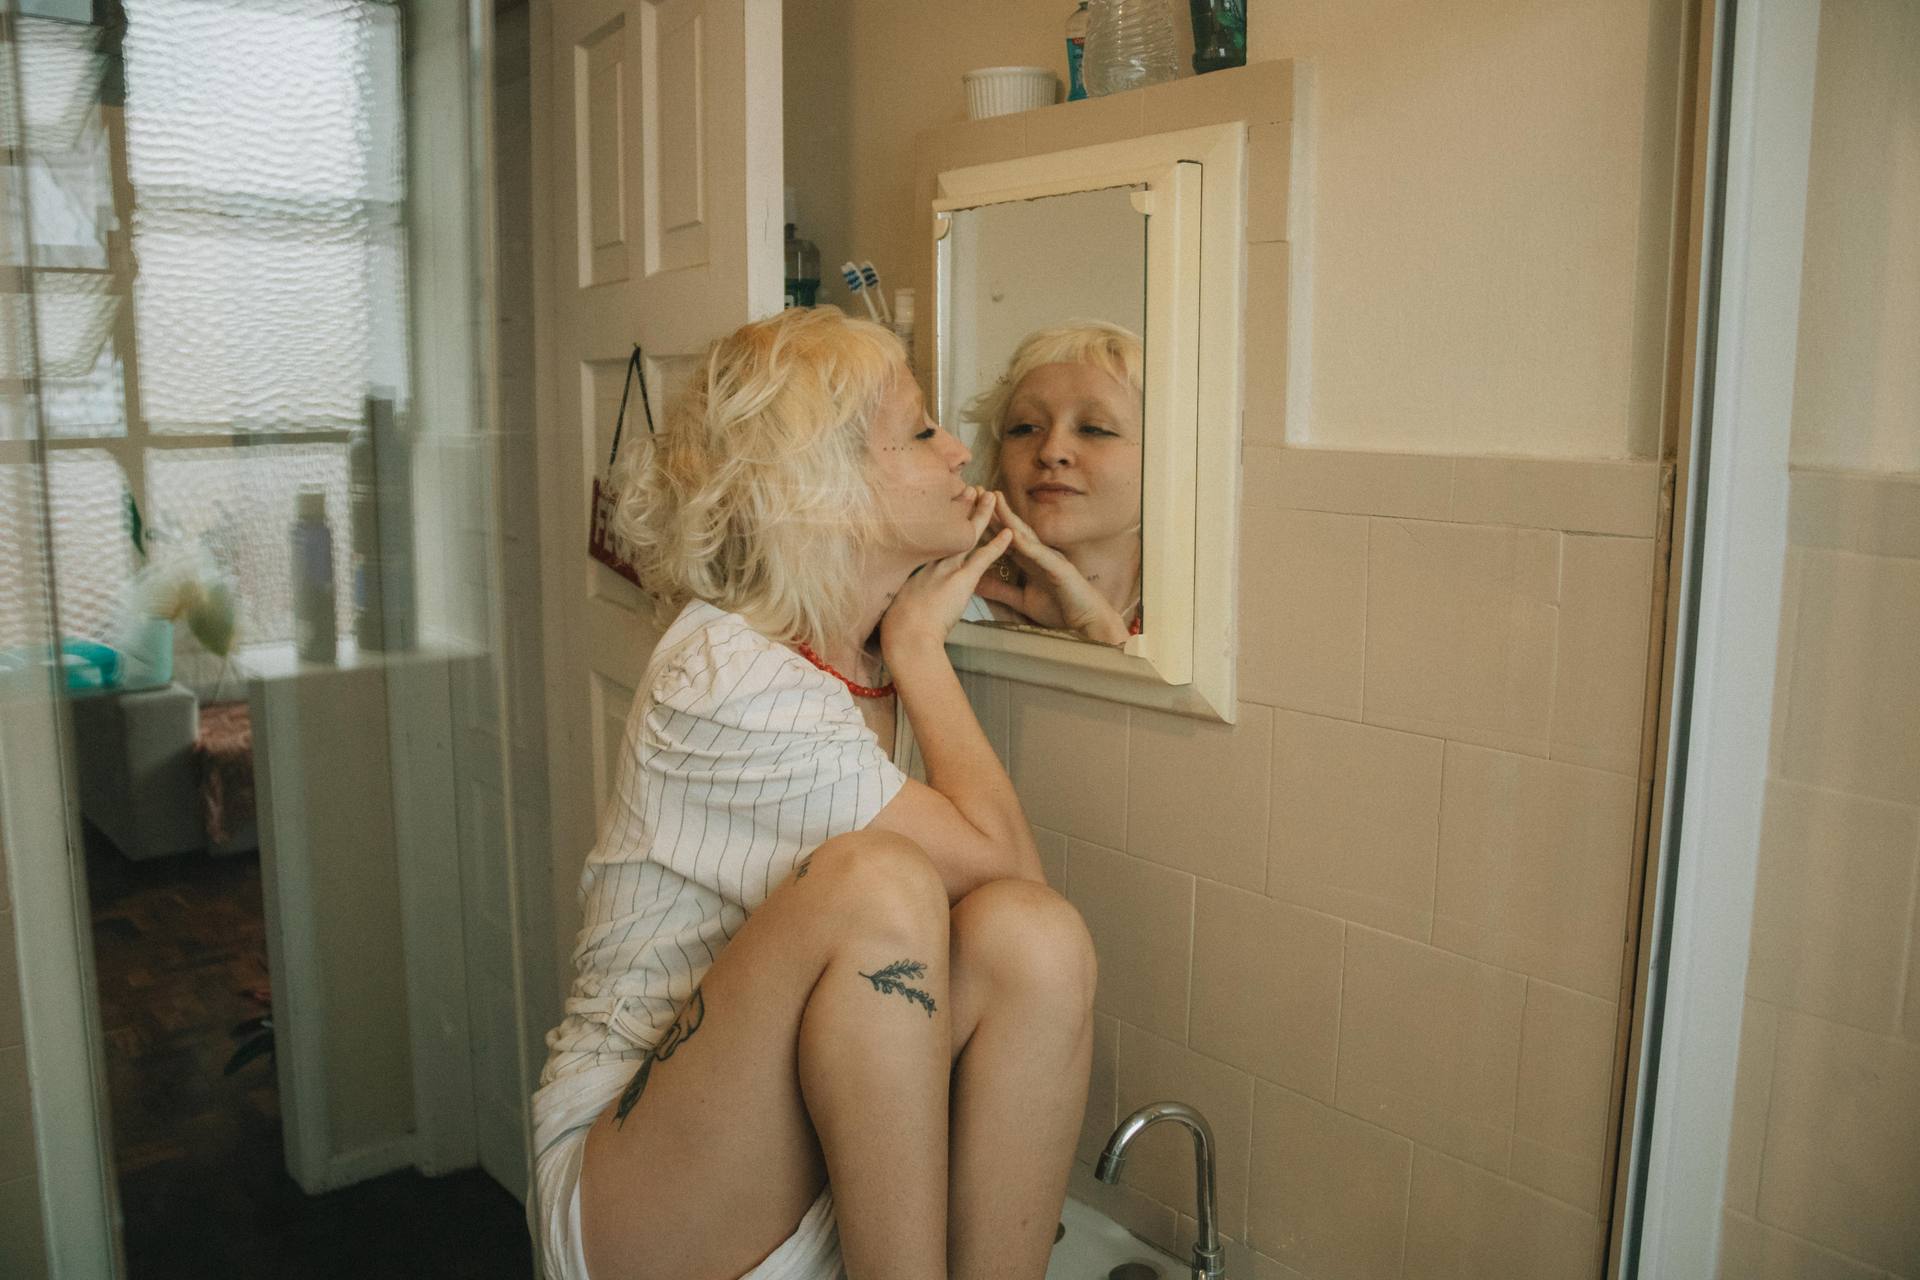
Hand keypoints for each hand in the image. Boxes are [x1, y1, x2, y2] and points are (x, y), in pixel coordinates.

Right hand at [879, 487, 1014, 661]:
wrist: (905, 636)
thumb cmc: (898, 629)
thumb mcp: (895, 606)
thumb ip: (904, 597)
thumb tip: (903, 602)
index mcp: (914, 567)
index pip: (930, 539)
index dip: (939, 521)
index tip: (943, 507)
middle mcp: (929, 561)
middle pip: (946, 528)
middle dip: (958, 506)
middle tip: (966, 487)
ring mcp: (946, 568)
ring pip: (966, 535)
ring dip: (980, 514)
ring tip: (991, 496)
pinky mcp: (962, 580)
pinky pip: (984, 557)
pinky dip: (998, 544)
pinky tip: (1009, 532)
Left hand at [971, 494, 1131, 644]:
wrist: (1086, 623)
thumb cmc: (1059, 609)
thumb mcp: (1021, 600)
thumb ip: (1000, 590)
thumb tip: (976, 583)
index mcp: (1028, 560)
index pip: (1002, 537)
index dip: (985, 522)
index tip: (966, 508)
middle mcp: (1038, 554)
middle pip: (1011, 528)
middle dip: (993, 510)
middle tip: (975, 490)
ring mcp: (1049, 558)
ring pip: (1026, 534)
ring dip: (1009, 517)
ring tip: (995, 499)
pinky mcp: (1060, 569)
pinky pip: (1042, 555)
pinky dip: (1028, 545)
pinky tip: (1015, 535)